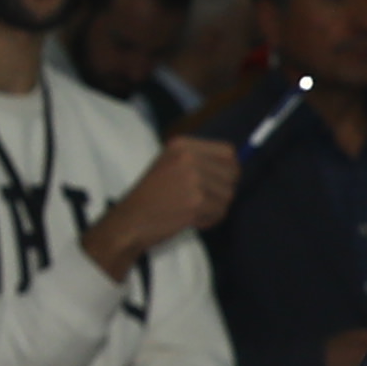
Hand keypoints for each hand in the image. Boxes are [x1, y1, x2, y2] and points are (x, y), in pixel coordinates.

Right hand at [87, 136, 240, 269]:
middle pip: (232, 173)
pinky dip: (209, 220)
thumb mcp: (170, 164)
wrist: (131, 220)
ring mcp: (193, 179)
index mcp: (182, 145)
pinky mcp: (196, 201)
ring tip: (193, 210)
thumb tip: (235, 167)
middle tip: (205, 200)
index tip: (220, 181)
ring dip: (215, 207)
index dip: (230, 168)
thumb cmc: (151, 195)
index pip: (228, 152)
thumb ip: (199, 161)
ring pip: (228, 194)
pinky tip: (191, 219)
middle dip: (223, 190)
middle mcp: (189, 158)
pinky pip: (220, 212)